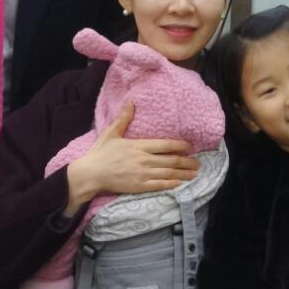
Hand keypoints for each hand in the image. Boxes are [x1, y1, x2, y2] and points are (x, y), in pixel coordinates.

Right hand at [64, 102, 198, 214]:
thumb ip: (123, 118)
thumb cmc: (100, 153)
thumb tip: (131, 102)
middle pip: (171, 160)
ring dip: (183, 174)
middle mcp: (144, 159)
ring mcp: (142, 174)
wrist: (90, 174)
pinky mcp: (139, 186)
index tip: (190, 146)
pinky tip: (179, 183)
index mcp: (138, 145)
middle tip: (198, 163)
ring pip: (168, 173)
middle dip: (187, 162)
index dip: (180, 145)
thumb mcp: (111, 133)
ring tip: (194, 174)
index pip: (165, 145)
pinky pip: (159, 185)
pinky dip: (171, 184)